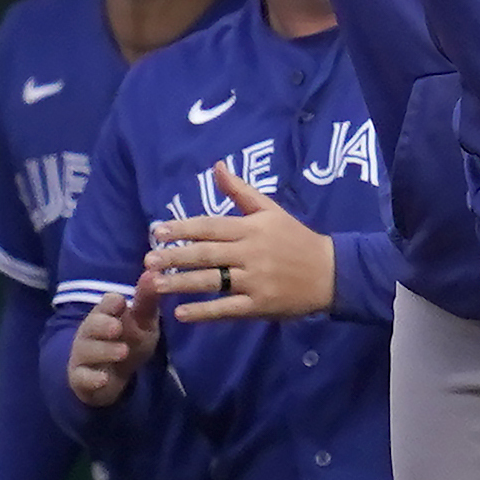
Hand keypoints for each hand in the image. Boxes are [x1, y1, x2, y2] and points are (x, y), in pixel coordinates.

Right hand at [66, 285, 161, 407]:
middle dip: (102, 325)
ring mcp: (83, 355)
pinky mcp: (80, 378)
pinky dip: (92, 379)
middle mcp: (89, 331)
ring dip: (104, 351)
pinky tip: (103, 379)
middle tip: (117, 327)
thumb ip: (146, 300)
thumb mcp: (143, 322)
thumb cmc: (128, 341)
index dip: (111, 304)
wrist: (113, 377)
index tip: (121, 302)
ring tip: (122, 351)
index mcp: (104, 314)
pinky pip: (82, 378)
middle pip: (91, 325)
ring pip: (87, 351)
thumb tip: (154, 271)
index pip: (105, 304)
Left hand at [144, 166, 335, 319]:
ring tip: (155, 285)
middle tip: (148, 260)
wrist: (331, 272)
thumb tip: (217, 166)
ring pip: (213, 281)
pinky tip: (181, 314)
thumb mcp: (271, 210)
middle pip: (207, 254)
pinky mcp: (260, 305)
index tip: (156, 232)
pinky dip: (204, 312)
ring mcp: (255, 280)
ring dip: (182, 283)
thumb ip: (241, 191)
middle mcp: (250, 252)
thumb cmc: (296, 238)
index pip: (210, 226)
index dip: (182, 228)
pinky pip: (227, 309)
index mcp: (251, 228)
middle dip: (175, 256)